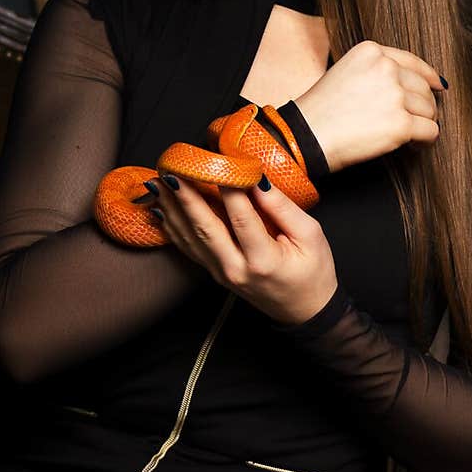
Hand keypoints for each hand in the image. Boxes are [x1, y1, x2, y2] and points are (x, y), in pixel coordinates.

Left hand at [139, 175, 337, 324]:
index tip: (217, 160)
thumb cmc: (313, 272)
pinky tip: (161, 208)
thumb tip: (257, 179)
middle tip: (171, 169)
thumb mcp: (310, 235)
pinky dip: (172, 226)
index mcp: (263, 260)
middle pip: (205, 227)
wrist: (304, 310)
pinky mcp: (215, 272)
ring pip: (190, 237)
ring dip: (172, 208)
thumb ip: (282, 207)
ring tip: (158, 182)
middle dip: (185, 196)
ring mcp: (221, 273)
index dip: (228, 188)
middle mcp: (236, 269)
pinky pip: (189, 247)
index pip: (241, 218)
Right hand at [292, 40, 445, 173]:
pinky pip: (430, 131)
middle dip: (423, 105)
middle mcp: (385, 68)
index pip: (412, 62)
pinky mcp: (401, 123)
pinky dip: (425, 141)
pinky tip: (414, 145)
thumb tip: (416, 85)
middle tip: (414, 120)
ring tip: (409, 134)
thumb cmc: (321, 111)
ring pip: (429, 109)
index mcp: (371, 52)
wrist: (306, 137)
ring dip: (423, 122)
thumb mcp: (346, 73)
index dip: (428, 76)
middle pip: (423, 87)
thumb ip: (376, 72)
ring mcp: (395, 95)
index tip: (438, 86)